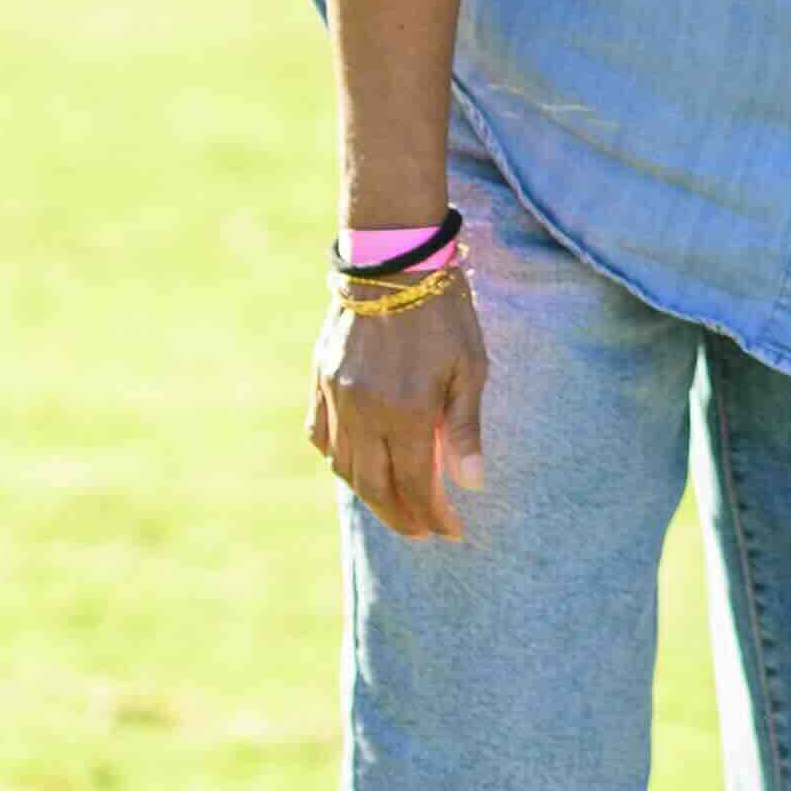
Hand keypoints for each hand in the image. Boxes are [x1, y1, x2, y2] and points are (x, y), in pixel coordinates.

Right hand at [309, 274, 485, 545]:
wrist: (393, 259)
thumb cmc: (444, 312)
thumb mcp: (470, 367)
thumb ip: (464, 429)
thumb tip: (472, 484)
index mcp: (405, 412)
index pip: (416, 485)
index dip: (434, 515)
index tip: (452, 531)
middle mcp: (364, 412)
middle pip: (376, 487)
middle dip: (402, 517)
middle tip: (423, 531)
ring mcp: (336, 397)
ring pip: (345, 467)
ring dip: (370, 495)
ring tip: (395, 506)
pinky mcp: (319, 379)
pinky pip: (320, 435)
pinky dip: (337, 459)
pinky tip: (357, 466)